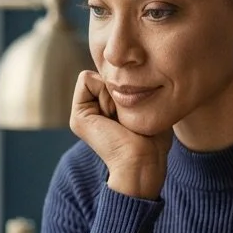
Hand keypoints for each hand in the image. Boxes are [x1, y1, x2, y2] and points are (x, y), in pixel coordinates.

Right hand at [70, 70, 172, 198]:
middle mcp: (92, 111)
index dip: (127, 84)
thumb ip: (138, 89)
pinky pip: (86, 79)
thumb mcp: (148, 107)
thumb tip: (132, 71)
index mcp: (106, 111)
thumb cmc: (153, 139)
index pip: (113, 77)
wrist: (143, 161)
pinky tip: (111, 114)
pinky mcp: (78, 116)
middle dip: (121, 88)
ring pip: (95, 76)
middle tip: (127, 116)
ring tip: (120, 118)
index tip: (136, 109)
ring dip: (114, 92)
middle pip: (104, 75)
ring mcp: (83, 114)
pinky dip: (103, 90)